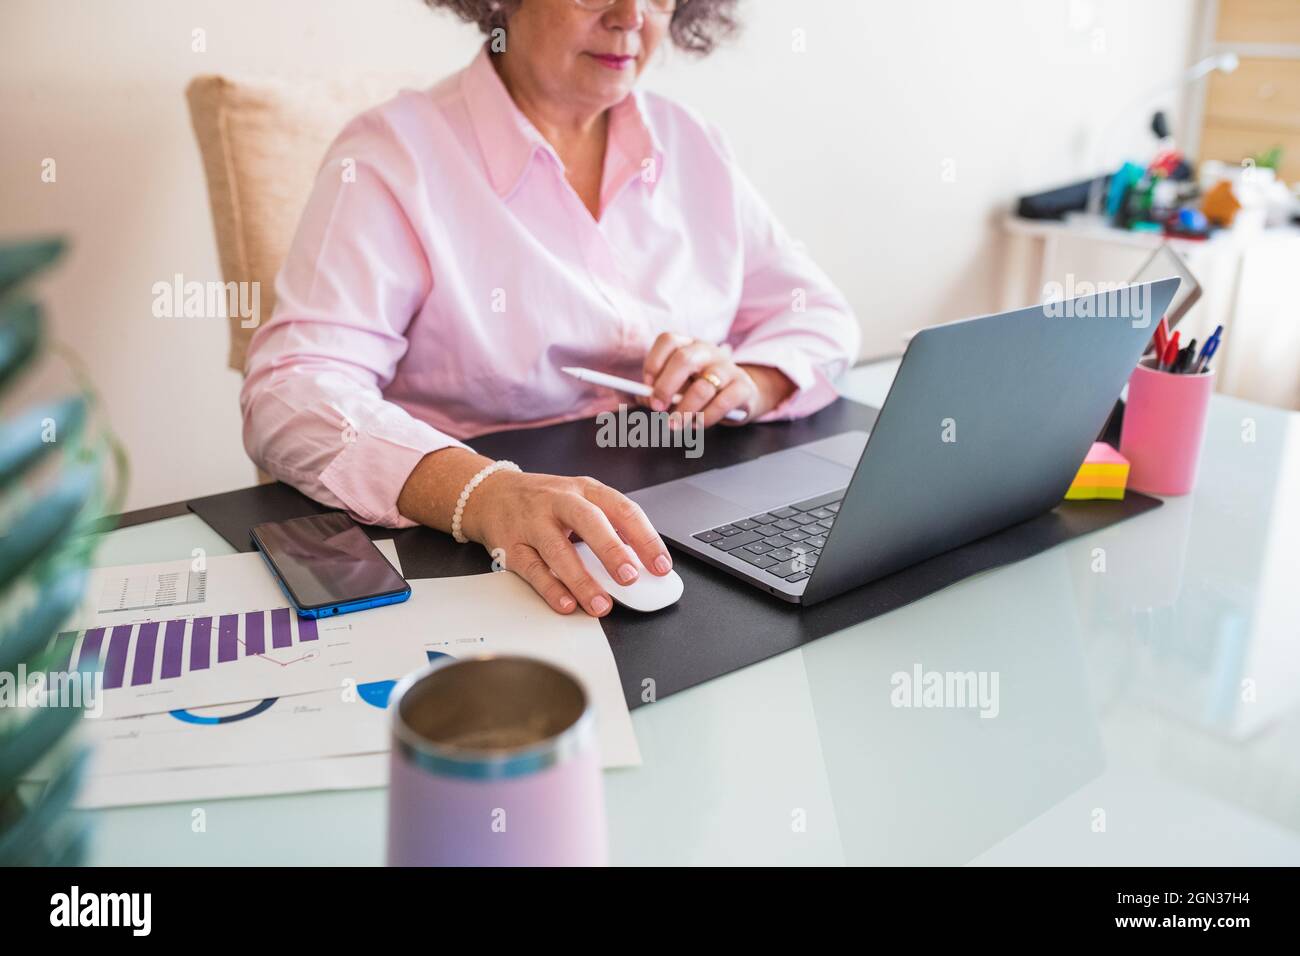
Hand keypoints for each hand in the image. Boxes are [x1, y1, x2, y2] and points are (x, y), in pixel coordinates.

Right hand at [460, 469, 672, 617]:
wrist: (491, 494)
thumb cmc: (545, 502)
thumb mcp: (581, 501)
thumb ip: (610, 527)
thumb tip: (642, 565)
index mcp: (586, 490)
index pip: (623, 509)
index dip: (646, 538)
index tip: (661, 566)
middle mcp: (560, 501)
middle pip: (589, 522)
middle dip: (612, 551)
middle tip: (630, 578)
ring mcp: (533, 522)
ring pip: (558, 550)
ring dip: (582, 580)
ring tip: (601, 604)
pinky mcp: (510, 544)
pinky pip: (532, 569)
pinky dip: (550, 588)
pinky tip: (566, 603)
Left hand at [642, 333, 795, 426]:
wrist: (741, 396)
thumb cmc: (700, 390)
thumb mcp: (679, 387)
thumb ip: (658, 391)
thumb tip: (644, 398)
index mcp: (688, 345)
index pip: (668, 340)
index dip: (653, 363)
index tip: (646, 386)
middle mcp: (708, 351)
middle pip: (684, 359)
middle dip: (665, 387)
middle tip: (657, 408)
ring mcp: (728, 367)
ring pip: (703, 387)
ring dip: (684, 410)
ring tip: (676, 424)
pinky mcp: (743, 387)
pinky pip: (722, 403)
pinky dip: (706, 418)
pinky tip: (697, 424)